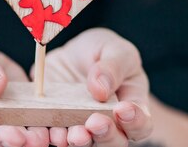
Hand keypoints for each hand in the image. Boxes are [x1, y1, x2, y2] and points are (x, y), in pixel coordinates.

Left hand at [41, 28, 151, 146]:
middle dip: (105, 135)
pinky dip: (49, 136)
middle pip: (113, 142)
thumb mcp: (115, 49)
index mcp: (131, 108)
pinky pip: (53, 136)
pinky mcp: (57, 124)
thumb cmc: (103, 52)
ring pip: (84, 144)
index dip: (135, 122)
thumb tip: (101, 89)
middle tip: (95, 122)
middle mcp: (109, 125)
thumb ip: (113, 66)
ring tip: (70, 133)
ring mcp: (82, 127)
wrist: (71, 54)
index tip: (123, 109)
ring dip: (78, 141)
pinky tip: (46, 132)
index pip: (141, 125)